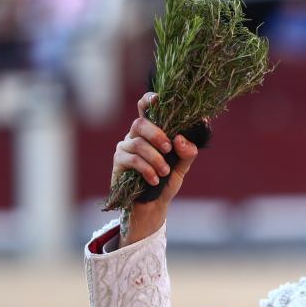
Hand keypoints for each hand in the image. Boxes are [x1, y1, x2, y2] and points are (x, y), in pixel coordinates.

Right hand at [112, 92, 198, 245]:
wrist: (152, 207)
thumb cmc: (166, 182)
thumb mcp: (181, 167)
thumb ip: (187, 152)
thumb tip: (181, 139)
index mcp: (150, 132)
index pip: (145, 108)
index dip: (149, 100)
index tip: (159, 99)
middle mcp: (135, 136)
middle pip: (139, 124)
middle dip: (156, 134)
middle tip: (169, 149)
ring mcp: (124, 149)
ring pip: (137, 143)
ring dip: (155, 158)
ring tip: (164, 172)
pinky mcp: (118, 164)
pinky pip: (132, 160)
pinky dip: (147, 170)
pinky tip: (154, 180)